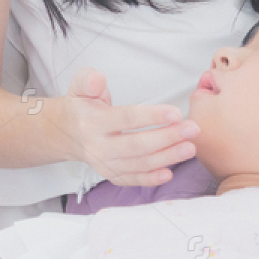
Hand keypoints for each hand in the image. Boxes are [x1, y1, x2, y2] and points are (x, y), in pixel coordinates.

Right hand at [57, 67, 199, 186]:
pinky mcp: (111, 175)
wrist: (66, 133)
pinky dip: (151, 179)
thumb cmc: (82, 105)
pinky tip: (170, 172)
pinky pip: (133, 180)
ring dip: (167, 157)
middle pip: (137, 145)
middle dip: (167, 138)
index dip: (151, 116)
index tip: (176, 113)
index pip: (125, 119)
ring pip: (139, 164)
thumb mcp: (79, 86)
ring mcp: (104, 164)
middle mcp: (97, 146)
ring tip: (190, 148)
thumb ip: (88, 79)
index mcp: (92, 122)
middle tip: (192, 130)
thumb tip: (98, 80)